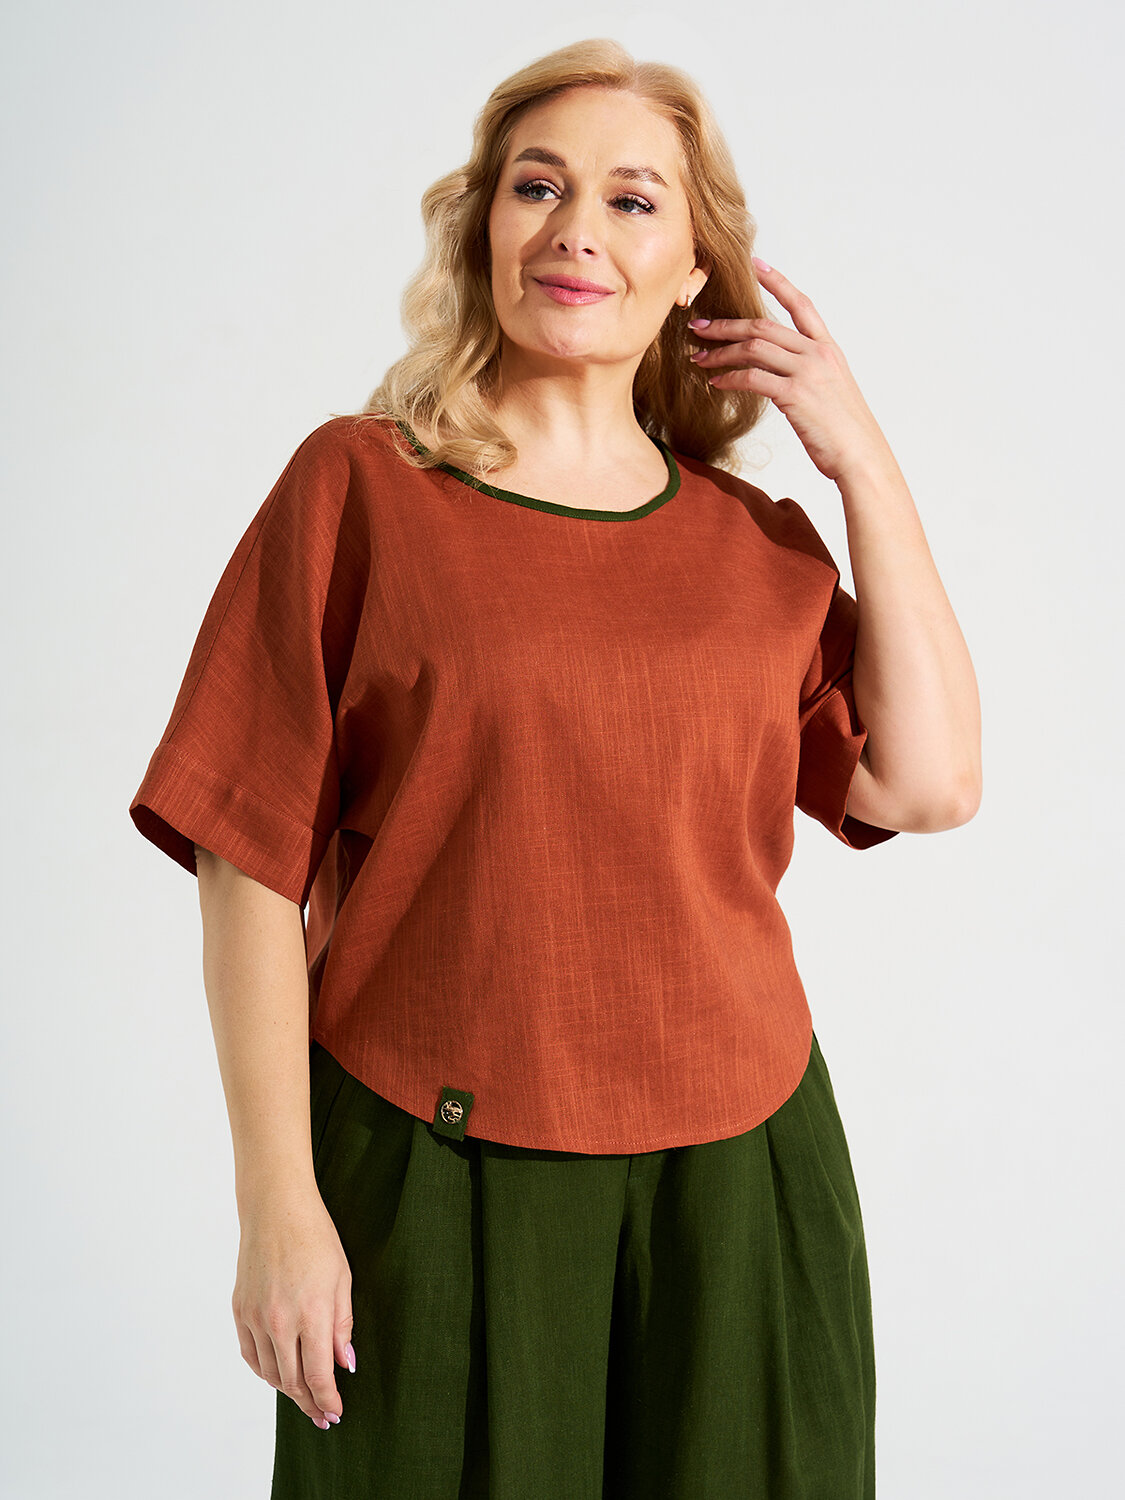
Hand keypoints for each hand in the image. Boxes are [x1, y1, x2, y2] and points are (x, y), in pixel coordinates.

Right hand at [232, 1188, 353, 1429]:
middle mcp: (280, 1321)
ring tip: (304, 1397)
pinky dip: (265, 1371)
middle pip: (292, 1381)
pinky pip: (251, 1355)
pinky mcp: (240, 1310)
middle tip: (322, 1415)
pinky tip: (278, 1375)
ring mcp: (255, 1317)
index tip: (336, 1412)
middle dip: (310, 1403)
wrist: (276, 1209)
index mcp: (311, 1313)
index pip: (319, 1375)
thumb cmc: (316, 1237)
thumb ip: (343, 1325)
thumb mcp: (342, 1278)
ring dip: (288, 1390)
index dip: (328, 1400)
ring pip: (270, 1373)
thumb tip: (346, 1364)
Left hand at [687, 258, 892, 483]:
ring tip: (699, 358)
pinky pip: (753, 378)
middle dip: (726, 325)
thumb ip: (806, 376)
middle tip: (699, 327)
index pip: (801, 305)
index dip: (778, 282)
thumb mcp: (831, 393)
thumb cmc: (845, 432)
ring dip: (721, 352)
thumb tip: (778, 377)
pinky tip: (715, 382)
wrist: (862, 456)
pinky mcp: (795, 395)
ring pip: (753, 348)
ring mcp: (807, 372)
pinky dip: (730, 377)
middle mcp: (818, 353)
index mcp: (828, 349)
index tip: (756, 265)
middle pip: (763, 326)